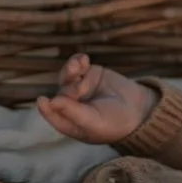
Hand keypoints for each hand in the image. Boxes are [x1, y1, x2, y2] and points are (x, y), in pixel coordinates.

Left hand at [37, 53, 158, 145]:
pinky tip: (85, 60)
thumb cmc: (116, 122)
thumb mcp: (95, 121)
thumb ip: (73, 112)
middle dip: (69, 88)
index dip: (46, 108)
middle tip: (82, 89)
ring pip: (66, 76)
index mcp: (70, 122)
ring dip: (71, 69)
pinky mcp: (88, 74)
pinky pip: (77, 65)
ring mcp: (79, 88)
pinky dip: (78, 60)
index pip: (53, 115)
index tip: (43, 100)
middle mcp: (71, 105)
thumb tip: (52, 101)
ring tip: (80, 65)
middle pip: (61, 92)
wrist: (138, 108)